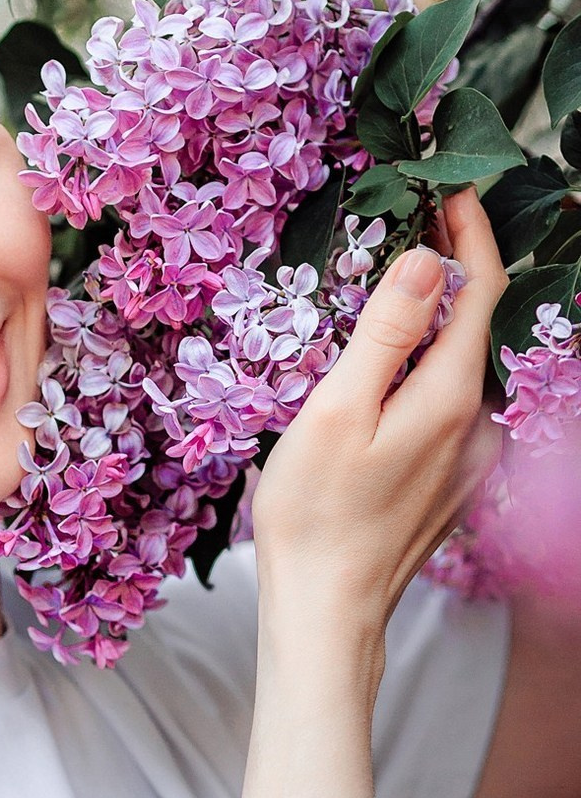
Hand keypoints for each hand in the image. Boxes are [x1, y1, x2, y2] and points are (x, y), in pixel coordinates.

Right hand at [251, 187, 506, 658]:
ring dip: (435, 321)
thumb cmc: (316, 513)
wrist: (327, 609)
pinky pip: (449, 403)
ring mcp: (469, 457)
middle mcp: (479, 425)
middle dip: (452, 269)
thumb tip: (428, 259)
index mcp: (452, 398)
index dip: (469, 232)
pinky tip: (387, 373)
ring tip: (389, 291)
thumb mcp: (337, 411)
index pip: (480, 291)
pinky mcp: (450, 481)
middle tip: (410, 224)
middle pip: (476, 324)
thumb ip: (384, 333)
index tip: (446, 188)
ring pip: (461, 366)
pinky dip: (426, 368)